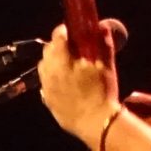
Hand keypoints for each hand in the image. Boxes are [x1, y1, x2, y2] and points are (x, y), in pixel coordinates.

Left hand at [38, 22, 119, 149]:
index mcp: (62, 62)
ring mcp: (46, 88)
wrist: (97, 124)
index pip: (57, 37)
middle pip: (48, 51)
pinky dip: (53, 77)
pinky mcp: (48, 100)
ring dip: (53, 61)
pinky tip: (65, 81)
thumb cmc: (102, 94)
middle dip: (58, 45)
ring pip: (44, 67)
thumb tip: (102, 27)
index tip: (72, 30)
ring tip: (68, 63)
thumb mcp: (107, 67)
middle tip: (73, 46)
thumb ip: (103, 45)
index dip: (64, 31)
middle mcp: (49, 73)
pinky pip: (45, 83)